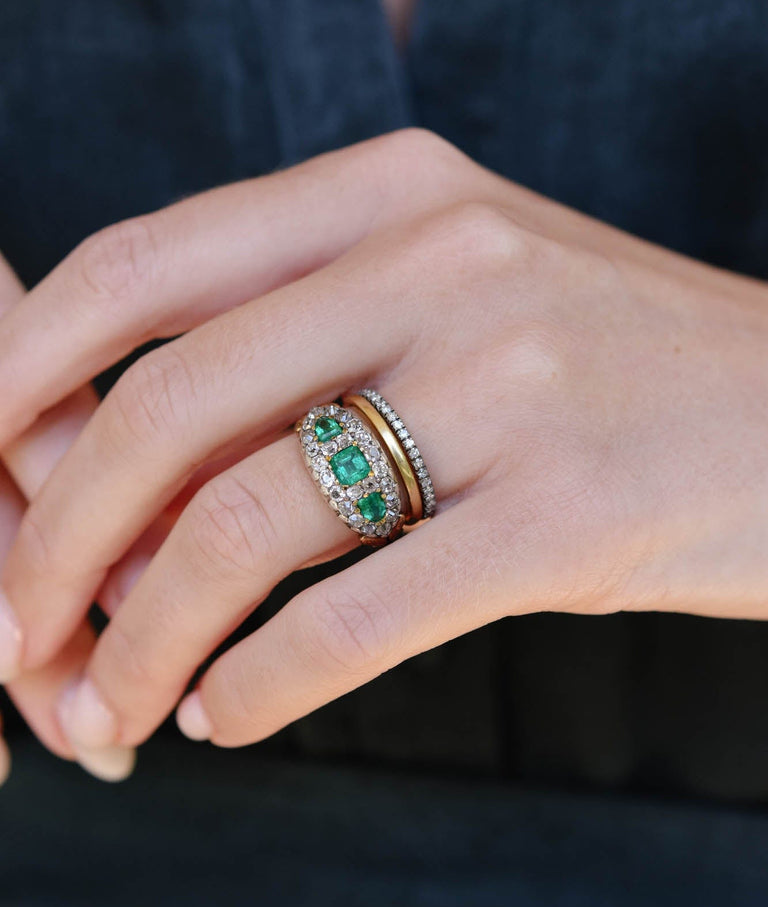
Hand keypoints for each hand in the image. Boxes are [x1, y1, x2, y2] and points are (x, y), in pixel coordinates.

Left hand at [0, 128, 764, 756]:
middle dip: (51, 539)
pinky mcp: (567, 514)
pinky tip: (228, 716)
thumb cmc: (609, 358)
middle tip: (12, 630)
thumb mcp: (461, 291)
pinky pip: (354, 617)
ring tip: (111, 705)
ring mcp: (506, 383)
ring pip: (243, 522)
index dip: (20, 370)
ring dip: (142, 637)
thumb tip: (130, 470)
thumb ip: (307, 341)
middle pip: (164, 405)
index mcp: (393, 190)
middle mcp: (440, 262)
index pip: (139, 264)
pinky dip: (260, 684)